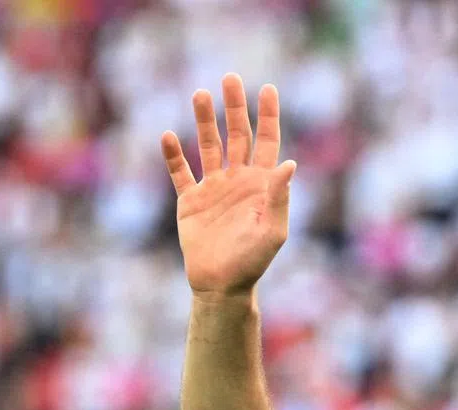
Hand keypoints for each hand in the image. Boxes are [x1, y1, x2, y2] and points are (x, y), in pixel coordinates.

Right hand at [161, 73, 296, 297]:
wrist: (222, 284)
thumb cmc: (253, 261)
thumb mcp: (272, 230)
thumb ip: (279, 196)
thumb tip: (289, 163)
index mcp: (262, 184)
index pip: (267, 142)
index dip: (269, 115)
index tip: (269, 89)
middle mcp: (238, 180)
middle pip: (237, 135)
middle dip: (235, 107)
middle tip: (232, 78)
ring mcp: (213, 188)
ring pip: (208, 145)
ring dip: (204, 121)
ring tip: (200, 94)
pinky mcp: (190, 201)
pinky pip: (180, 173)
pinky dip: (173, 155)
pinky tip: (167, 136)